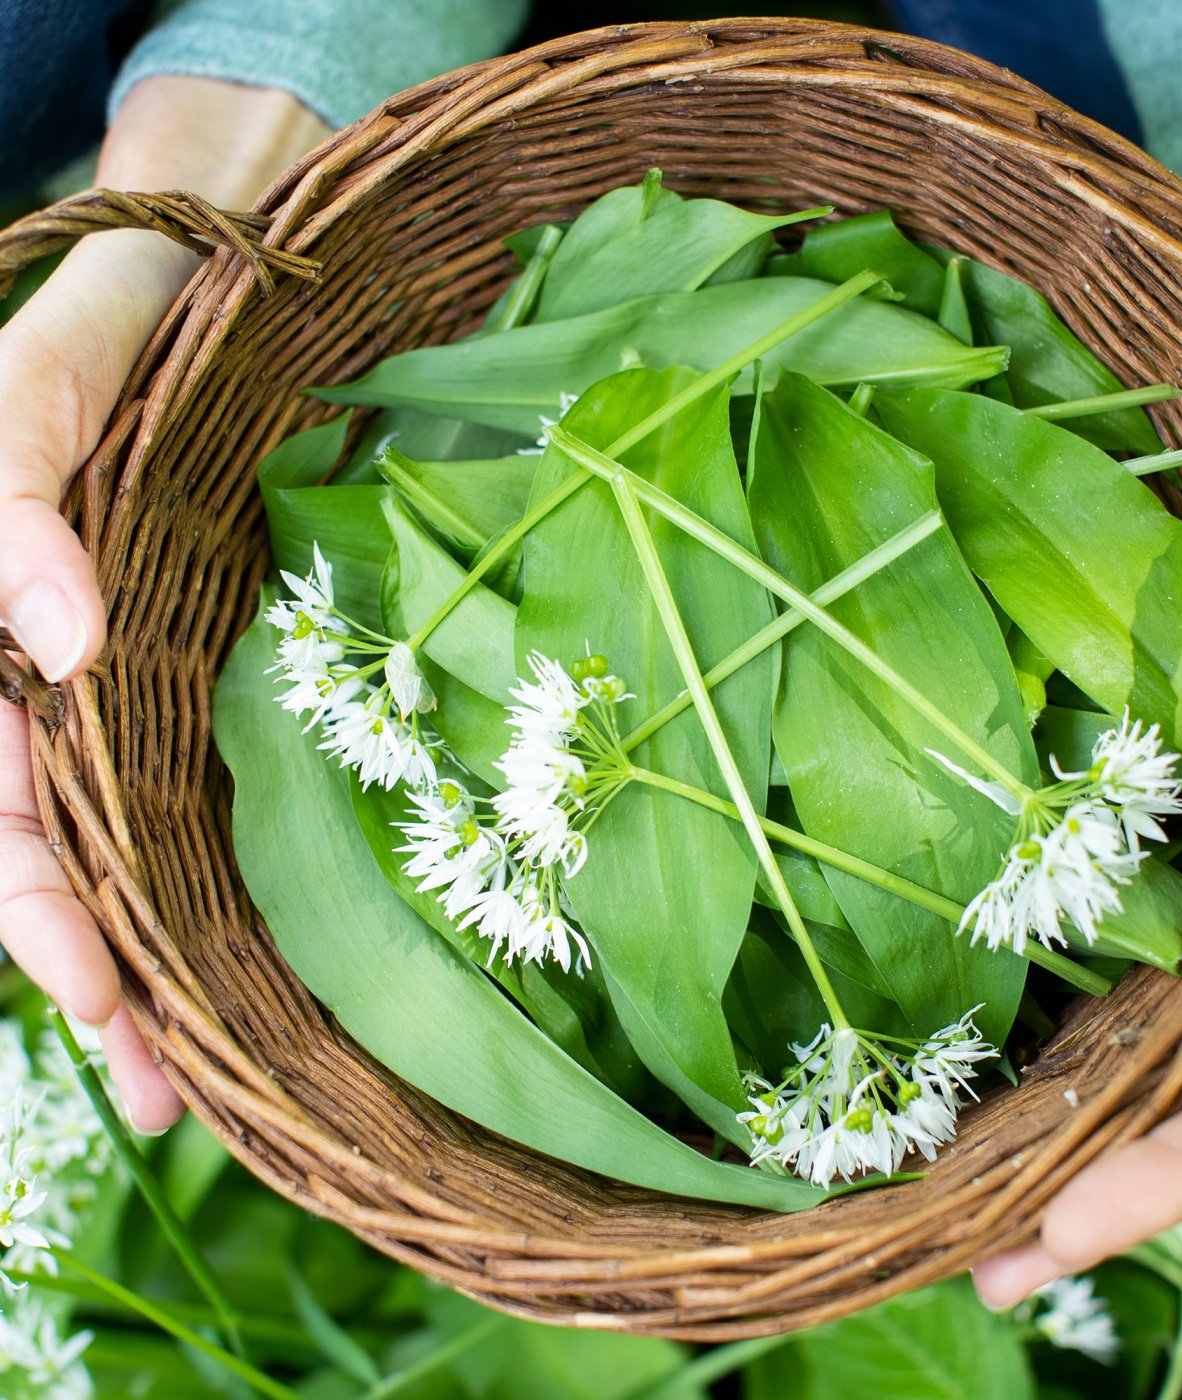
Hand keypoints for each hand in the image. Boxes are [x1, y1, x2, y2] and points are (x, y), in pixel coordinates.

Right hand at [0, 76, 327, 1130]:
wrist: (204, 306)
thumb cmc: (114, 340)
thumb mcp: (41, 394)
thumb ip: (13, 501)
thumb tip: (56, 640)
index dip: (30, 886)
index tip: (95, 973)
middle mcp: (32, 682)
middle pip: (28, 852)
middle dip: (79, 965)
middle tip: (156, 1083)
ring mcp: (106, 700)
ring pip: (91, 856)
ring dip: (130, 977)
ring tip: (183, 1090)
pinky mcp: (178, 697)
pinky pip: (162, 811)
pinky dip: (180, 909)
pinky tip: (211, 1000)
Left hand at [974, 234, 1181, 1307]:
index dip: (1170, 1183)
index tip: (1055, 1236)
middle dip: (1090, 1201)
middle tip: (972, 1265)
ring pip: (1146, 1065)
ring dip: (1060, 1139)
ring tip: (957, 1202)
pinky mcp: (1181, 891)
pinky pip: (1121, 978)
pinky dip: (1065, 1038)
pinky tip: (989, 1069)